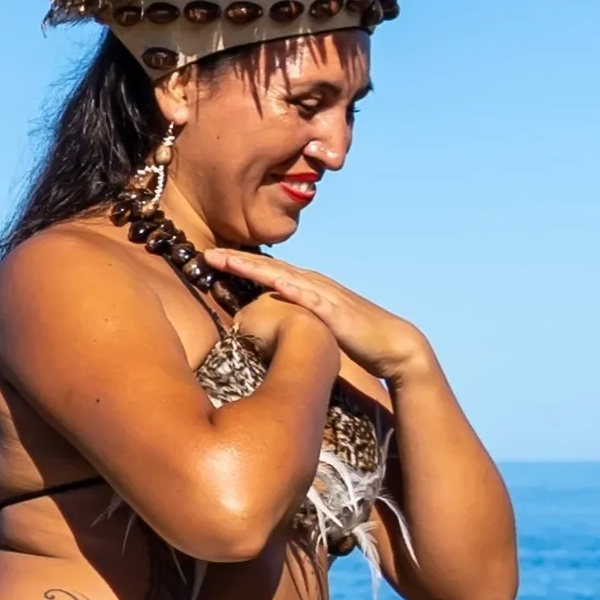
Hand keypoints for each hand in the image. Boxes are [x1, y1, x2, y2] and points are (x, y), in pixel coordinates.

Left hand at [202, 244, 432, 382]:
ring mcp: (325, 296)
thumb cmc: (356, 339)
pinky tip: (274, 282)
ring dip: (254, 267)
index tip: (210, 261)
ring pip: (284, 276)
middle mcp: (314, 284)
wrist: (394, 345)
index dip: (240, 265)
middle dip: (237, 260)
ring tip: (226, 260)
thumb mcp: (317, 327)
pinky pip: (311, 298)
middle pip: (269, 268)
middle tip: (205, 253)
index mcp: (308, 288)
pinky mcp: (336, 312)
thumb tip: (273, 325)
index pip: (268, 272)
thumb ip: (296, 320)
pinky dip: (293, 289)